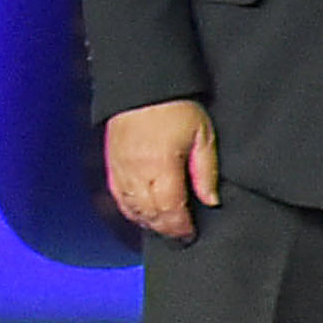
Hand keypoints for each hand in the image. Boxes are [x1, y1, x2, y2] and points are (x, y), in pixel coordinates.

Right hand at [103, 99, 219, 240]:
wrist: (142, 84)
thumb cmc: (177, 107)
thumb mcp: (202, 135)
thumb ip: (205, 171)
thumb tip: (210, 201)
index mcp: (161, 167)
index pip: (169, 209)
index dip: (180, 227)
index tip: (190, 235)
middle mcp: (136, 173)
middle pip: (149, 213)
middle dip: (164, 229)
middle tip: (179, 237)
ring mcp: (120, 169)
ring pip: (131, 208)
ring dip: (147, 222)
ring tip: (163, 229)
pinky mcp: (111, 163)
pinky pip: (117, 196)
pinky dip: (129, 210)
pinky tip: (140, 214)